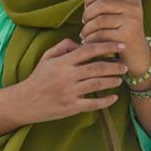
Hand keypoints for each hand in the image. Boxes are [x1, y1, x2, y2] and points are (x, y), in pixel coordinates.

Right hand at [12, 38, 126, 124]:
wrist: (24, 101)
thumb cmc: (38, 77)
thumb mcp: (47, 57)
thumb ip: (64, 46)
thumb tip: (82, 43)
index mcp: (63, 62)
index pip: (89, 50)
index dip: (107, 46)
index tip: (120, 45)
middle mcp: (67, 76)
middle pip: (97, 68)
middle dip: (114, 66)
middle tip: (125, 66)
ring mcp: (70, 92)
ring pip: (97, 84)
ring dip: (112, 81)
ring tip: (120, 79)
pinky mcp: (71, 107)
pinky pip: (92, 104)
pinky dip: (105, 101)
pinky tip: (114, 97)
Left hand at [81, 0, 150, 75]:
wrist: (136, 56)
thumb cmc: (123, 30)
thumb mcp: (118, 9)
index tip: (86, 8)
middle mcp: (134, 7)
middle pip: (100, 4)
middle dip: (87, 14)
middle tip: (84, 22)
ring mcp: (132, 21)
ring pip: (98, 20)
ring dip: (87, 29)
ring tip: (85, 34)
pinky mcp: (127, 36)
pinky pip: (100, 35)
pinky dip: (91, 39)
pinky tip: (90, 42)